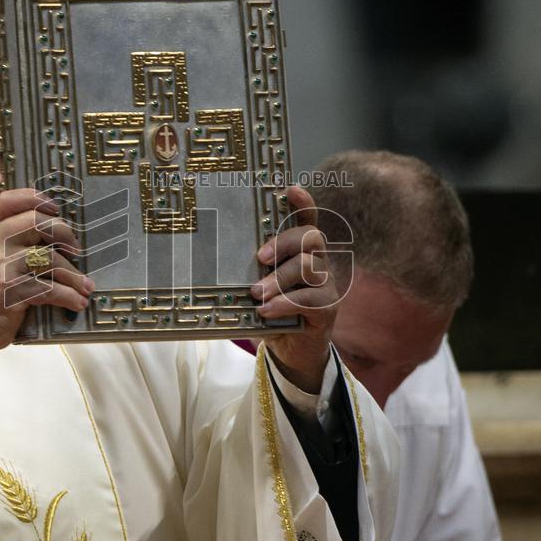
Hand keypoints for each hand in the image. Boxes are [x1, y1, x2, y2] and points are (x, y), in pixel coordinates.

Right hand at [0, 189, 92, 385]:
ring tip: (84, 286)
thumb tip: (48, 230)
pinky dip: (69, 296)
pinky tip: (77, 303)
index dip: (35, 198)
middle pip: (37, 222)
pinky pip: (50, 288)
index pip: (8, 200)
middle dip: (64, 233)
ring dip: (73, 275)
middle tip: (76, 249)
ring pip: (49, 258)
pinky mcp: (10, 288)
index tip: (55, 207)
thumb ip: (4, 241)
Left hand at [251, 186, 339, 392]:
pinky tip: (266, 311)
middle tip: (259, 258)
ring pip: (310, 268)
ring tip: (256, 294)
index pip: (307, 220)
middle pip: (311, 238)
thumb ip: (249, 273)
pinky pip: (310, 299)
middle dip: (284, 243)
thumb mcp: (256, 288)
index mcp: (300, 252)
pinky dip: (285, 303)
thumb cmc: (270, 312)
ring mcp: (326, 285)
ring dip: (279, 279)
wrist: (290, 352)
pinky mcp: (328, 308)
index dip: (303, 203)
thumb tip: (212, 261)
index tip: (289, 189)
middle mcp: (318, 263)